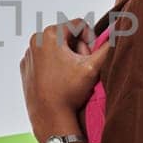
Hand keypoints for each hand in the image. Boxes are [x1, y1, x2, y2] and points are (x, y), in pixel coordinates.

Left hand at [19, 20, 110, 142]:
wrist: (50, 117)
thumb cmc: (69, 93)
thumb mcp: (93, 66)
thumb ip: (106, 47)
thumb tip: (116, 35)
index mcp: (50, 35)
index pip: (79, 25)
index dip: (90, 39)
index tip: (89, 56)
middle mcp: (36, 40)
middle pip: (66, 36)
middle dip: (78, 49)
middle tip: (80, 68)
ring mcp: (29, 54)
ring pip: (55, 47)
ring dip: (66, 57)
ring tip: (70, 76)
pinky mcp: (26, 67)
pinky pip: (44, 58)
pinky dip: (53, 65)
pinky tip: (58, 80)